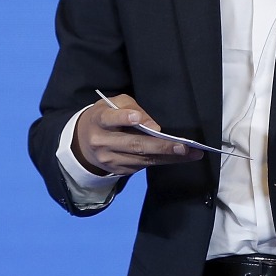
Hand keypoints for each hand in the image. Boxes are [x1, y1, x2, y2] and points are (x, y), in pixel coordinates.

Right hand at [73, 94, 203, 176]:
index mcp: (99, 120)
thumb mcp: (112, 104)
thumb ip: (130, 107)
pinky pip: (144, 166)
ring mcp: (110, 160)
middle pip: (133, 144)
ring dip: (169, 157)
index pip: (109, 119)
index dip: (124, 118)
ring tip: (191, 153)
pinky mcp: (119, 170)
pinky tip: (179, 158)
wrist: (84, 143)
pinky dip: (163, 161)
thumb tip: (152, 125)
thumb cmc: (105, 117)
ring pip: (142, 159)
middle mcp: (102, 142)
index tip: (138, 118)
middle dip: (160, 146)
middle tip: (182, 145)